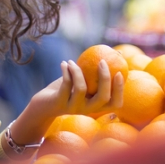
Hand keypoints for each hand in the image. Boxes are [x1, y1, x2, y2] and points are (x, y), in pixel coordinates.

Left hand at [8, 59, 123, 144]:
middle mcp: (88, 110)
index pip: (115, 103)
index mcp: (96, 106)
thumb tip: (119, 53)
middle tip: (102, 61)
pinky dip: (66, 71)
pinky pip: (66, 84)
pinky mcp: (60, 103)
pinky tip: (64, 63)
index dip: (120, 90)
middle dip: (105, 78)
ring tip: (73, 62)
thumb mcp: (84, 80)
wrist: (44, 104)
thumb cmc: (68, 88)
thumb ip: (97, 70)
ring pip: (81, 89)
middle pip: (102, 97)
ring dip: (78, 71)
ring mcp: (74, 108)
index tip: (119, 72)